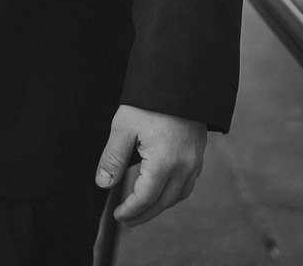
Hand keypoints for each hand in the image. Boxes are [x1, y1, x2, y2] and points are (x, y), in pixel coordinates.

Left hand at [96, 105, 206, 226]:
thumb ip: (113, 158)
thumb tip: (104, 182)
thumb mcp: (123, 127)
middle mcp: (185, 167)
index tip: (118, 215)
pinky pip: (187, 184)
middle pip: (164, 202)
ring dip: (160, 206)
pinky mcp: (198, 155)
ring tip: (141, 209)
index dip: (131, 210)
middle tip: (127, 220)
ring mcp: (195, 162)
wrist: (180, 82)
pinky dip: (172, 193)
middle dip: (144, 214)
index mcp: (164, 163)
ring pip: (178, 195)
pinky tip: (161, 191)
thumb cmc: (150, 102)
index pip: (146, 197)